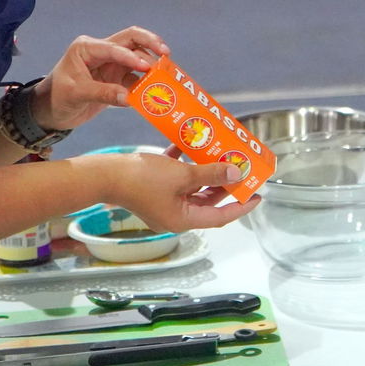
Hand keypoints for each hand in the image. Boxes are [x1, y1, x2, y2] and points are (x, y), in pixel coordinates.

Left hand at [34, 26, 166, 130]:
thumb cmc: (57, 97)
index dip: (131, 57)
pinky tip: (158, 86)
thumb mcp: (76, 94)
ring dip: (151, 63)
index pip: (114, 47)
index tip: (146, 67)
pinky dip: (147, 81)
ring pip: (138, 56)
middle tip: (166, 53)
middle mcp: (102, 51)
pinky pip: (136, 76)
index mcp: (87, 48)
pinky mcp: (117, 77)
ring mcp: (111, 63)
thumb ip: (103, 93)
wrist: (51, 112)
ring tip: (166, 73)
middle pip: (131, 39)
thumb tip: (129, 97)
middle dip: (150, 44)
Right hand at [98, 151, 260, 231]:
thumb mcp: (183, 175)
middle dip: (224, 184)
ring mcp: (163, 203)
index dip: (241, 207)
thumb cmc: (142, 179)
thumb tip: (236, 174)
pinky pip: (176, 179)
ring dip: (206, 172)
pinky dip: (185, 165)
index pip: (220, 217)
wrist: (107, 174)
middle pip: (207, 201)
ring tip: (221, 155)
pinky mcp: (154, 190)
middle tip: (241, 169)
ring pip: (193, 188)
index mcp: (182, 220)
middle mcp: (174, 215)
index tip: (258, 196)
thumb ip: (211, 174)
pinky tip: (190, 145)